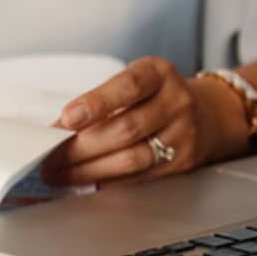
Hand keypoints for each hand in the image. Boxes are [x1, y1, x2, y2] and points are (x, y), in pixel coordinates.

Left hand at [41, 56, 250, 186]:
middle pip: (125, 129)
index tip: (68, 117)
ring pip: (131, 159)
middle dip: (80, 147)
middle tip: (49, 157)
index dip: (97, 102)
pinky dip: (106, 181)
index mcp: (158, 74)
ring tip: (59, 174)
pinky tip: (84, 182)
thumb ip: (98, 102)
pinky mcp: (181, 164)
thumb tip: (56, 131)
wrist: (207, 115)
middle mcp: (176, 102)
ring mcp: (182, 135)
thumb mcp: (131, 84)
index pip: (128, 86)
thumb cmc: (154, 97)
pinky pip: (138, 178)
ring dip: (88, 170)